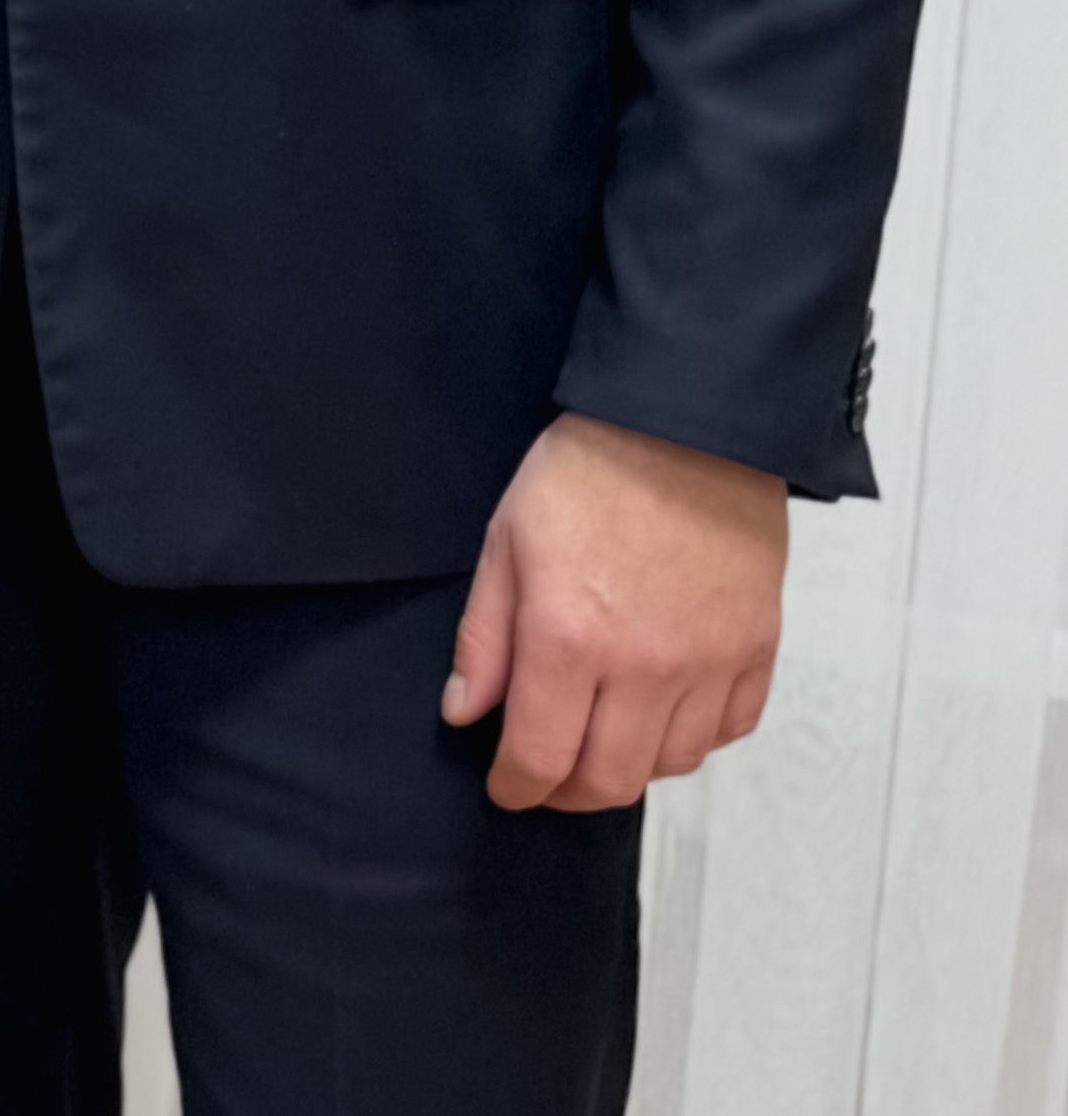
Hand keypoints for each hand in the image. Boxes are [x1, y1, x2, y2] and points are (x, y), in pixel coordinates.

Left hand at [445, 410, 787, 810]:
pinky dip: (694, 737)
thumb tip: (467, 713)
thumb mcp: (505, 545)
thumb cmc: (586, 475)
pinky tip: (665, 715)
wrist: (683, 430)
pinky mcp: (757, 650)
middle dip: (569, 793)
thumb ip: (485, 640)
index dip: (518, 787)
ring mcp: (709, 663)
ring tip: (602, 741)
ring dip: (631, 767)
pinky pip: (730, 729)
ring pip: (673, 764)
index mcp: (569, 640)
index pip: (542, 757)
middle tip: (548, 779)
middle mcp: (644, 667)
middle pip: (611, 779)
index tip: (506, 788)